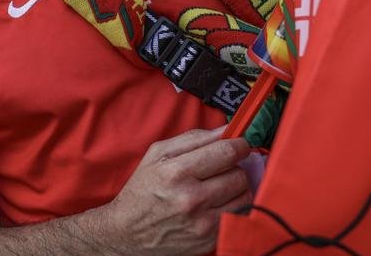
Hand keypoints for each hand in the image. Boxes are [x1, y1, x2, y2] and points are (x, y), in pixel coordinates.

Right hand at [96, 127, 251, 254]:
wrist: (127, 233)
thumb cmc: (143, 190)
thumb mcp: (157, 154)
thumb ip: (194, 138)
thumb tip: (227, 130)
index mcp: (176, 172)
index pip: (226, 153)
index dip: (239, 145)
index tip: (239, 144)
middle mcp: (190, 198)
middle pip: (238, 174)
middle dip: (234, 167)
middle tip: (223, 168)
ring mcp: (201, 222)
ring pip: (244, 195)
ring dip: (236, 187)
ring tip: (220, 186)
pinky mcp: (209, 240)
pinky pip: (239, 216)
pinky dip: (234, 206)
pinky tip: (220, 203)